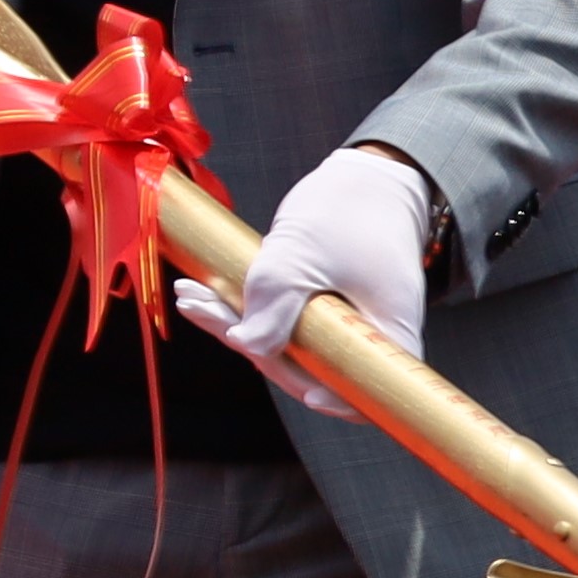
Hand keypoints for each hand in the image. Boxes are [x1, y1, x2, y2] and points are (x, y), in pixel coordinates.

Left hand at [171, 144, 433, 417]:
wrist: (368, 177)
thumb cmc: (349, 210)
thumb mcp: (304, 252)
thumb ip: (276, 301)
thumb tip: (248, 346)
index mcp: (386, 332)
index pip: (368, 388)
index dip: (340, 401)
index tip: (311, 395)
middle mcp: (366, 338)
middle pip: (313, 370)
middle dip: (255, 348)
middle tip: (203, 310)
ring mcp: (342, 326)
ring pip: (288, 346)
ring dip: (235, 325)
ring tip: (191, 298)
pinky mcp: (319, 312)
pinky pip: (281, 323)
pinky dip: (243, 310)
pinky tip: (204, 294)